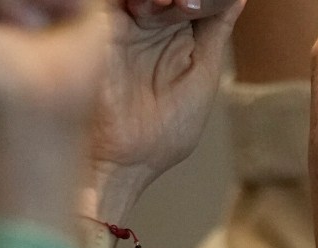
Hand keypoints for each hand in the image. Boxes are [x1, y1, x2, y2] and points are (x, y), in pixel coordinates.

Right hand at [87, 0, 244, 223]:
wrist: (122, 162)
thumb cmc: (163, 133)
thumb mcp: (202, 76)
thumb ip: (216, 31)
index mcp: (177, 35)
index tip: (205, 8)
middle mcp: (149, 24)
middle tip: (191, 5)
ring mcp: (125, 23)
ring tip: (178, 5)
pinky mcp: (101, 27)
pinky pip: (117, 1)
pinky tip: (159, 6)